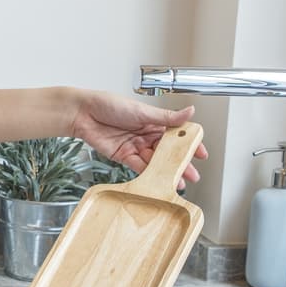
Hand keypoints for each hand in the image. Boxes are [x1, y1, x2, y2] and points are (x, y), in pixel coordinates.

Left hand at [70, 91, 207, 188]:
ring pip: (155, 161)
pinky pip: (139, 167)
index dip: (189, 144)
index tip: (202, 153)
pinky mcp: (123, 156)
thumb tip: (190, 111)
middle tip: (193, 174)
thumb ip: (166, 117)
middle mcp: (146, 134)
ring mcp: (135, 146)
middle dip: (180, 163)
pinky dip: (149, 174)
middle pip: (167, 151)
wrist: (83, 113)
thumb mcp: (142, 111)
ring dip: (166, 172)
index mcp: (153, 121)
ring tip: (179, 182)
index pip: (176, 134)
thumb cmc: (108, 104)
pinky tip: (159, 180)